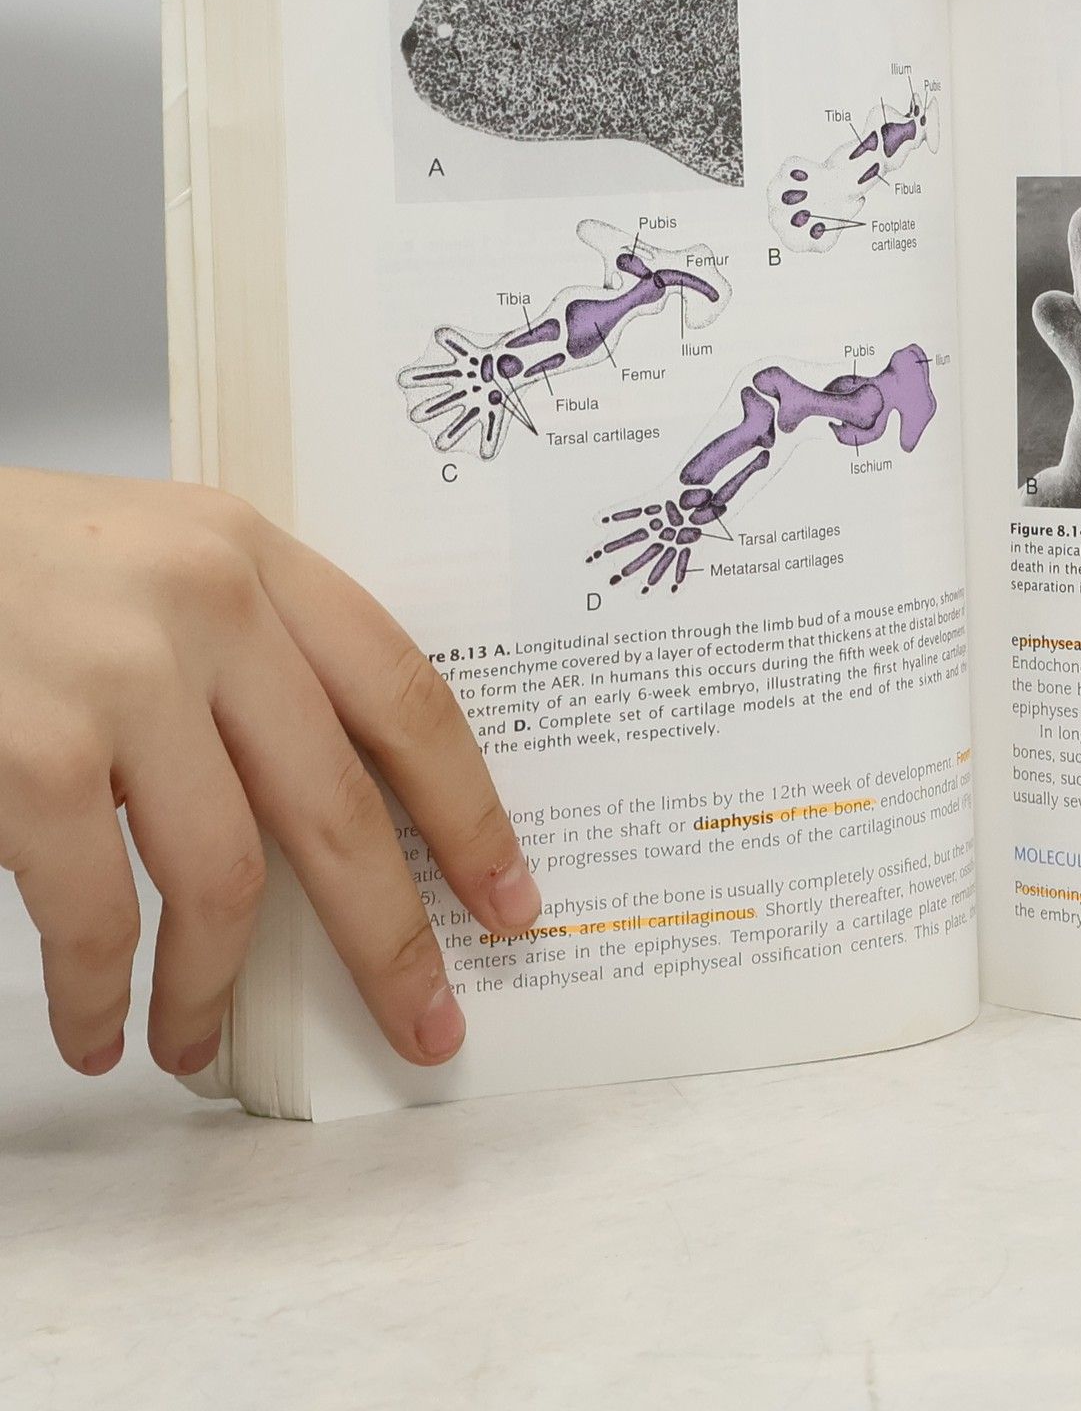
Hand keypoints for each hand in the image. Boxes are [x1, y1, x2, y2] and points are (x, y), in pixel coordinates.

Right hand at [0, 470, 539, 1076]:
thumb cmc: (12, 565)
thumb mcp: (157, 564)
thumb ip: (250, 654)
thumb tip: (337, 816)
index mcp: (256, 558)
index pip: (405, 696)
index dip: (468, 812)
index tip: (507, 901)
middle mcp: (208, 605)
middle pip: (339, 804)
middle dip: (389, 937)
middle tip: (425, 1026)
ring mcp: (120, 679)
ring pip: (225, 876)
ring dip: (213, 988)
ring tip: (194, 1046)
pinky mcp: (34, 753)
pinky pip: (97, 911)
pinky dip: (100, 992)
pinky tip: (99, 1028)